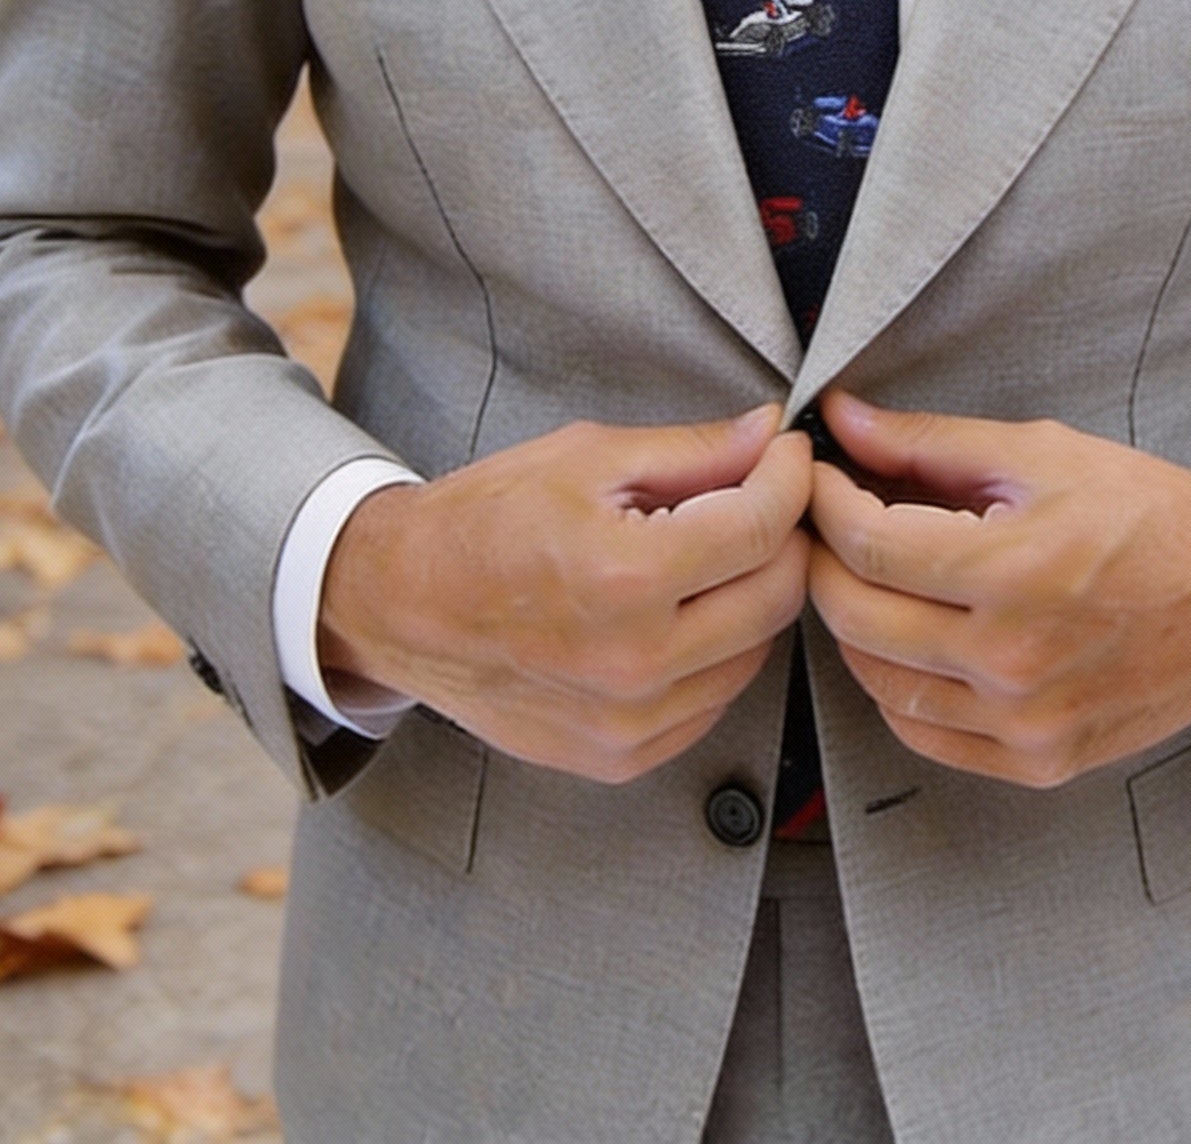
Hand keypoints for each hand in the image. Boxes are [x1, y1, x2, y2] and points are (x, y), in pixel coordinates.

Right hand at [319, 407, 811, 783]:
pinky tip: (679, 610)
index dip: (789, 478)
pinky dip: (717, 650)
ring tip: (710, 553)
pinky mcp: (621, 756)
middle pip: (777, 594)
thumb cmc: (485, 520)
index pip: (762, 527)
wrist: (401, 603)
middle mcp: (634, 662)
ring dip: (752, 594)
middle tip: (758, 497)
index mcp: (625, 577)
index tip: (786, 454)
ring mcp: (629, 722)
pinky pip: (714, 699)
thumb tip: (769, 434)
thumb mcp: (587, 458)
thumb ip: (693, 451)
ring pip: (756, 651)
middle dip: (783, 534)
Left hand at [806, 393, 1190, 787]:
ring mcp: (1024, 722)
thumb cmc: (1150, 514)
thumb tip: (841, 419)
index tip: (817, 476)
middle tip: (827, 523)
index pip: (865, 543)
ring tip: (868, 576)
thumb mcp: (1042, 453)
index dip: (823, 502)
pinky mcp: (1039, 761)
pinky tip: (909, 640)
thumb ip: (929, 442)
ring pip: (878, 682)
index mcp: (1012, 571)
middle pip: (855, 616)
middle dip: (822, 559)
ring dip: (854, 624)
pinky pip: (924, 734)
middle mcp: (1012, 659)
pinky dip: (896, 687)